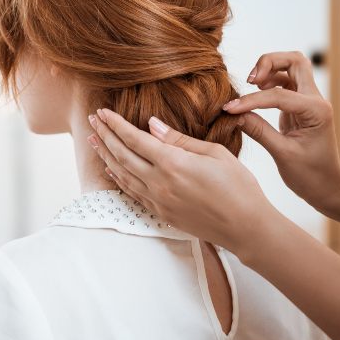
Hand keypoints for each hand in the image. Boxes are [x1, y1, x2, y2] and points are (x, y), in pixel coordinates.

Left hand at [88, 109, 282, 257]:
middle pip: (122, 155)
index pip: (135, 139)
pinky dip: (118, 178)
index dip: (116, 124)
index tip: (103, 111)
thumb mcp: (214, 153)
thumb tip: (152, 125)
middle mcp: (160, 183)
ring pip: (122, 174)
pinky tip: (111, 168)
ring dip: (105, 155)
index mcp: (173, 163)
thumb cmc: (238, 187)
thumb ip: (179, 140)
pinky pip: (132, 192)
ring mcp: (158, 200)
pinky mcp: (161, 213)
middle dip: (105, 135)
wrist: (246, 228)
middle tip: (92, 119)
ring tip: (94, 140)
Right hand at [223, 51, 339, 209]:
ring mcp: (310, 100)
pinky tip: (257, 92)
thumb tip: (234, 114)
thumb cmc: (310, 175)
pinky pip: (286, 81)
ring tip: (252, 85)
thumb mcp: (282, 154)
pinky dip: (269, 81)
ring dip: (270, 68)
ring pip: (291, 66)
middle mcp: (316, 100)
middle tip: (250, 80)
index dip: (251, 100)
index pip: (278, 95)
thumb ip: (258, 130)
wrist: (328, 187)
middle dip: (269, 62)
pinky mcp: (301, 105)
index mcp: (316, 111)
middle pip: (295, 60)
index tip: (230, 108)